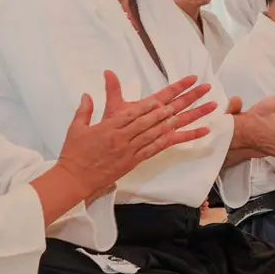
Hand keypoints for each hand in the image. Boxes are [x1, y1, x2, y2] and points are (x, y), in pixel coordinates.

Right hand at [55, 71, 217, 199]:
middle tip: (193, 95)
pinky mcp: (135, 160)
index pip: (135, 112)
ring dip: (180, 120)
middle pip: (152, 119)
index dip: (153, 102)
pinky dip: (176, 140)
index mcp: (109, 127)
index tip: (168, 93)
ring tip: (200, 110)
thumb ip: (85, 110)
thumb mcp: (77, 129)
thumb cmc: (74, 154)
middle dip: (174, 106)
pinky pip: (159, 148)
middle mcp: (123, 137)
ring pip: (159, 132)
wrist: (74, 179)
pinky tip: (195, 134)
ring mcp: (131, 149)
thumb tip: (87, 94)